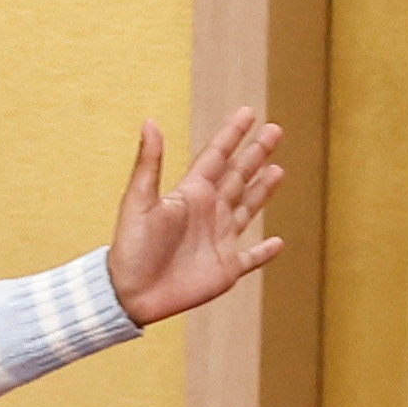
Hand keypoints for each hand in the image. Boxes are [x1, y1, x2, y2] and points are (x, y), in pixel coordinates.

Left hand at [106, 105, 287, 325]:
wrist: (129, 293)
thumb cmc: (130, 246)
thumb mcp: (139, 200)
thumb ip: (149, 163)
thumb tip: (149, 122)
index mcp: (190, 194)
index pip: (216, 157)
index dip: (232, 135)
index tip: (249, 113)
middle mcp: (208, 213)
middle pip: (237, 176)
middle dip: (256, 154)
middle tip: (274, 130)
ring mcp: (219, 240)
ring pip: (247, 208)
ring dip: (263, 190)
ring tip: (278, 170)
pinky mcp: (226, 268)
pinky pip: (251, 258)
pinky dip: (265, 251)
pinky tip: (278, 242)